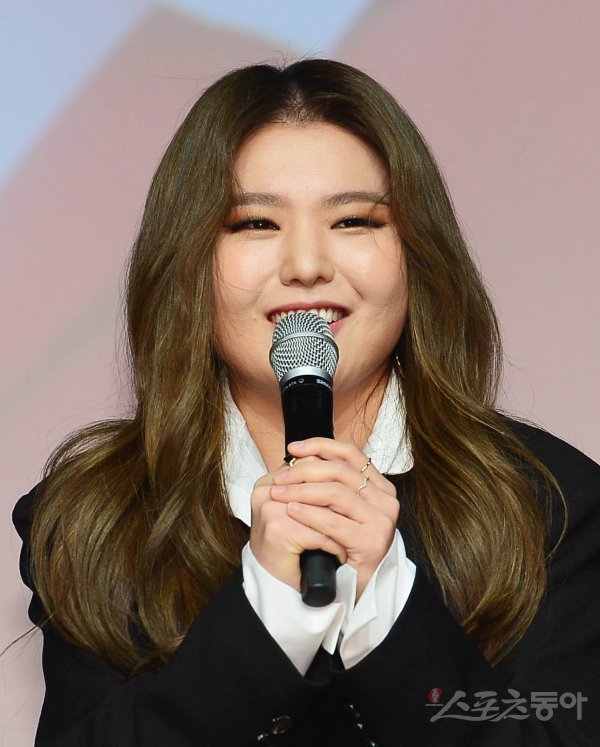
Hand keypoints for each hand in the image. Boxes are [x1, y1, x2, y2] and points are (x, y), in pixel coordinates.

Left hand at [250, 438, 399, 598]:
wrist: (355, 587)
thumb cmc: (343, 545)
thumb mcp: (340, 508)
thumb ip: (329, 482)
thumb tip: (298, 457)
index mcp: (380, 487)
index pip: (351, 454)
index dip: (321, 446)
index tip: (294, 449)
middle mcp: (386, 501)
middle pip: (341, 471)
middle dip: (305, 470)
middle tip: (280, 477)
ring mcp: (381, 522)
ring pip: (336, 493)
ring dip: (302, 490)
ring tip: (279, 493)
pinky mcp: (370, 543)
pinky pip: (333, 522)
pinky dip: (309, 514)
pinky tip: (291, 510)